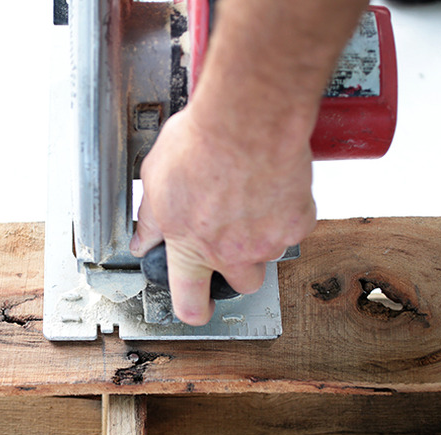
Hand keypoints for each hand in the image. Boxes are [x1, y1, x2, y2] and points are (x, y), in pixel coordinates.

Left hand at [130, 106, 315, 325]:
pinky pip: (293, 225)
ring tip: (250, 197)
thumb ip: (151, 218)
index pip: (189, 302)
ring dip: (261, 234)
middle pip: (242, 284)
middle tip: (232, 238)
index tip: (198, 307)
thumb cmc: (200, 143)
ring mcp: (267, 241)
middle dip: (238, 267)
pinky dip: (285, 210)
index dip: (194, 310)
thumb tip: (143, 237)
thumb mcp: (155, 178)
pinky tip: (270, 184)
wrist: (247, 119)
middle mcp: (230, 253)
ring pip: (269, 252)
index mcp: (190, 247)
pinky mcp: (297, 223)